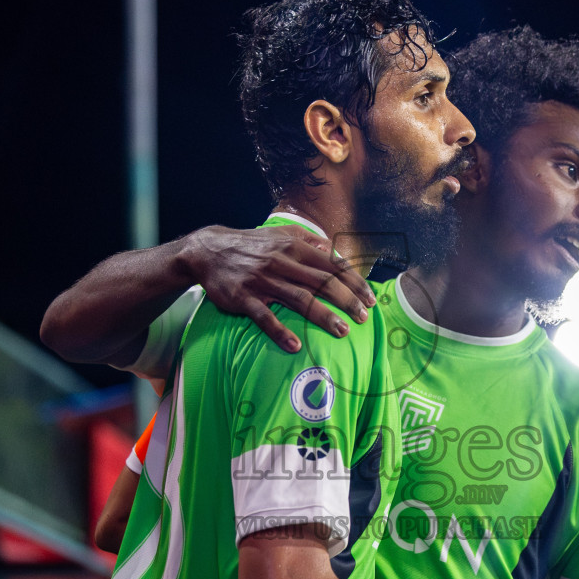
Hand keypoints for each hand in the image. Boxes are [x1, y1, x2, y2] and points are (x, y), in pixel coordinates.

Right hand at [184, 225, 375, 352]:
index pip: (332, 265)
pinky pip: (264, 317)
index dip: (354, 282)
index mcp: (294, 247)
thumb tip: (334, 250)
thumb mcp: (280, 233)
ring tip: (342, 331)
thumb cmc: (251, 244)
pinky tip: (295, 346)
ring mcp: (262, 280)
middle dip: (346, 300)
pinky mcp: (243, 298)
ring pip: (298, 299)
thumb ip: (309, 240)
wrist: (208, 251)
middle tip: (363, 318)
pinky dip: (280, 332)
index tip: (370, 299)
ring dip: (322, 316)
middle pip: (321, 282)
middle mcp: (282, 262)